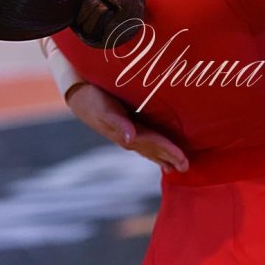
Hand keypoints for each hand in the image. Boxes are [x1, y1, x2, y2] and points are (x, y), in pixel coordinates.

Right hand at [66, 82, 188, 172]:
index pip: (153, 144)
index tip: (183, 160)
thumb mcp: (105, 111)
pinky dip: (152, 149)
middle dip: (169, 158)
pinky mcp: (124, 127)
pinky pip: (142, 140)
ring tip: (174, 168)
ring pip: (148, 148)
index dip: (168, 151)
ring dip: (161, 157)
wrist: (79, 96)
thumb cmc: (93, 100)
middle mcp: (128, 137)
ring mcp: (125, 134)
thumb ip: (118, 124)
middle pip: (153, 149)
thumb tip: (130, 137)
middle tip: (186, 168)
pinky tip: (157, 154)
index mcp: (127, 134)